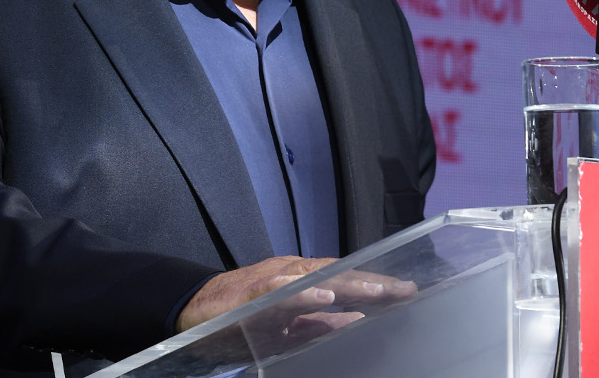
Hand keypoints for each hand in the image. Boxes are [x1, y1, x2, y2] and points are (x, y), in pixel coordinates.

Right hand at [176, 256, 418, 333]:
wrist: (191, 309)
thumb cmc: (239, 316)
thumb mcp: (284, 325)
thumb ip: (316, 323)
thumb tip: (351, 322)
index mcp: (300, 281)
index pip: (346, 279)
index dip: (376, 285)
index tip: (407, 292)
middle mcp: (291, 274)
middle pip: (340, 274)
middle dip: (373, 283)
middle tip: (406, 291)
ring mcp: (273, 280)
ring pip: (317, 278)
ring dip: (348, 284)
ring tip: (378, 292)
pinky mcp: (252, 294)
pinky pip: (281, 292)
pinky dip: (303, 294)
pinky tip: (324, 296)